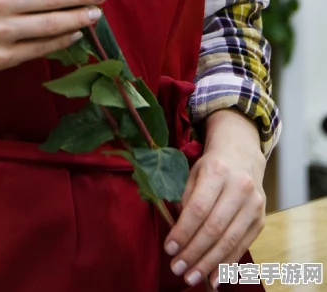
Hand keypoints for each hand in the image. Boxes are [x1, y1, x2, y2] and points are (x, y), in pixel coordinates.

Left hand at [163, 109, 265, 288]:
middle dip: (194, 252)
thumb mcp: (194, 173)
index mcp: (217, 171)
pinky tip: (215, 277)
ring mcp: (254, 204)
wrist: (242, 153)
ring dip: (209, 263)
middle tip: (178, 268)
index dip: (183, 231)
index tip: (169, 248)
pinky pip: (243, 246)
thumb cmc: (212, 165)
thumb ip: (186, 200)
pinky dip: (227, 264)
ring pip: (230, 240)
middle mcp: (239, 187)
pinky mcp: (260, 219)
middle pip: (214, 228)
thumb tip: (178, 234)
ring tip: (192, 277)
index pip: (198, 208)